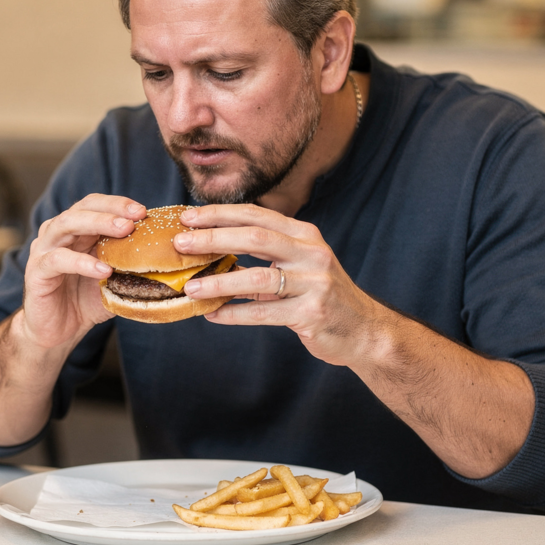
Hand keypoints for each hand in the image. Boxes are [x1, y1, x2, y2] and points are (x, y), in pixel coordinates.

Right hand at [19, 194, 143, 348]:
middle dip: (111, 210)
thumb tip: (168, 258)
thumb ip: (131, 264)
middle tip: (136, 217)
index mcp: (75, 231)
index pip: (95, 205)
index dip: (118, 204)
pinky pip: (59, 260)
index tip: (143, 211)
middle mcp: (57, 234)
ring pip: (66, 225)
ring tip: (124, 231)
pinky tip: (103, 270)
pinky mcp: (36, 271)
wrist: (57, 331)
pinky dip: (83, 262)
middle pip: (81, 209)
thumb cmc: (85, 301)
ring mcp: (44, 250)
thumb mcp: (113, 279)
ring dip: (97, 224)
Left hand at [175, 204, 384, 366]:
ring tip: (190, 288)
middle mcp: (312, 253)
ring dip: (219, 282)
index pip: (256, 215)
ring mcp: (314, 283)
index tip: (187, 217)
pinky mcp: (311, 313)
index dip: (219, 214)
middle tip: (180, 245)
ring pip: (257, 277)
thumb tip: (213, 250)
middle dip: (213, 239)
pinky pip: (264, 312)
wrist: (363, 330)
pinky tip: (212, 314)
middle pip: (255, 238)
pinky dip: (235, 313)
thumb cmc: (322, 295)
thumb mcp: (300, 265)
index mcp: (304, 235)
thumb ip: (266, 255)